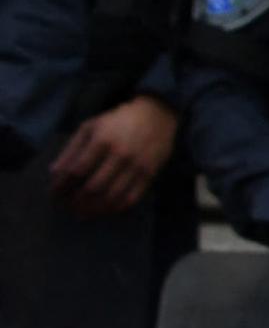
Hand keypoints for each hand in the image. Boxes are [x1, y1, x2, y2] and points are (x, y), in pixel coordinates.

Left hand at [47, 96, 176, 216]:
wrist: (156, 114)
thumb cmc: (117, 121)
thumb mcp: (90, 127)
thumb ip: (71, 149)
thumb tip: (54, 173)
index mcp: (102, 140)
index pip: (76, 170)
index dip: (62, 185)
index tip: (54, 194)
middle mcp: (121, 154)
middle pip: (93, 187)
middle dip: (76, 201)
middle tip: (67, 207)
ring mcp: (137, 165)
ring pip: (112, 197)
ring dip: (93, 209)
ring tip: (82, 213)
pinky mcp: (150, 173)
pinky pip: (131, 198)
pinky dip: (115, 209)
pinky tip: (105, 210)